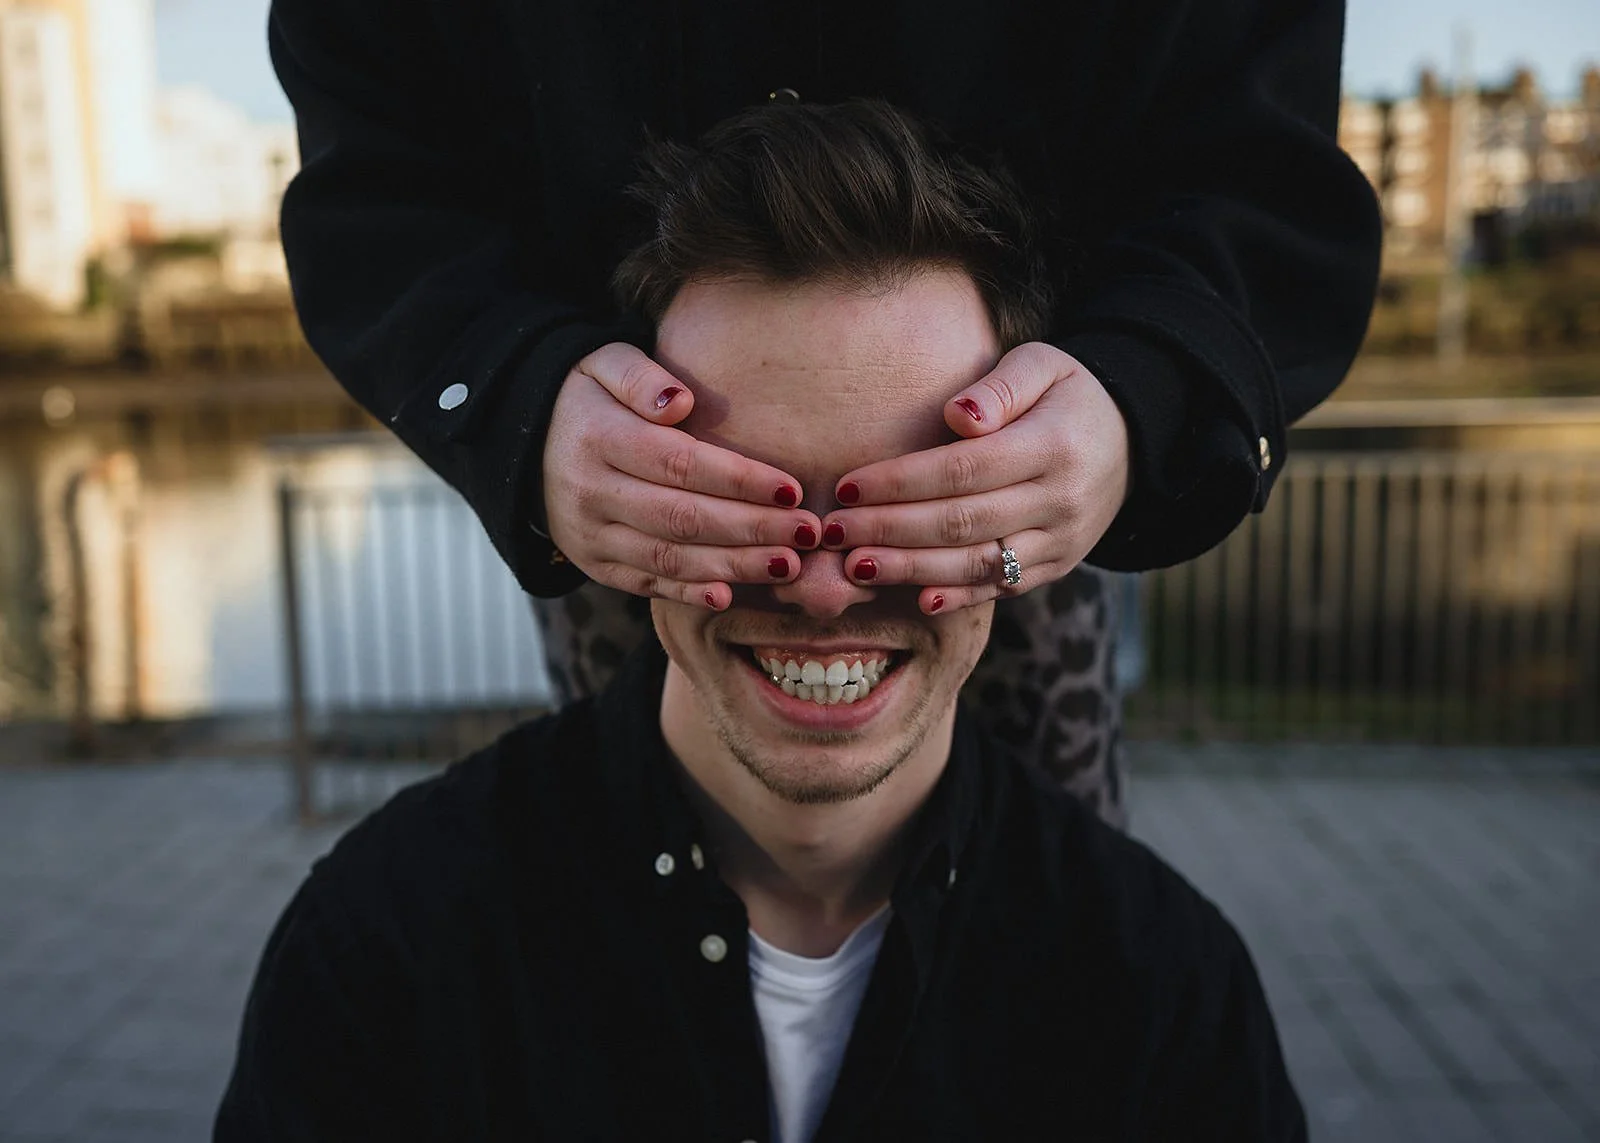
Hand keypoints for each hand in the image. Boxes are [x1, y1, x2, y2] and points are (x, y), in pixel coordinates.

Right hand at [542, 343, 819, 607]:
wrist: (525, 443)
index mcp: (599, 438)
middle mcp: (592, 493)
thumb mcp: (603, 363)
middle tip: (808, 533)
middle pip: (683, 518)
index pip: (681, 464)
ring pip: (670, 559)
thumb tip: (681, 404)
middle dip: (753, 529)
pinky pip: (647, 584)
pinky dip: (689, 594)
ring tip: (789, 565)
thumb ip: (641, 376)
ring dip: (734, 566)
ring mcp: (591, 535)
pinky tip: (730, 595)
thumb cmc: (587, 397)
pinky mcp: (595, 564)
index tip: (792, 489)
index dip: (740, 480)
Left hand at [818, 342, 1129, 612]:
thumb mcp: (1044, 365)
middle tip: (833, 532)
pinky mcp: (1056, 567)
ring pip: (977, 563)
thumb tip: (957, 415)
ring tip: (855, 567)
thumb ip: (1000, 387)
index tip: (848, 488)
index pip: (962, 470)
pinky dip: (958, 597)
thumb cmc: (1068, 394)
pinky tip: (915, 599)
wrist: (1133, 440)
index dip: (901, 482)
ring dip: (911, 570)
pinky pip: (1002, 586)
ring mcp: (1060, 541)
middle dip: (890, 530)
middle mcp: (1058, 501)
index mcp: (1051, 446)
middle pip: (961, 522)